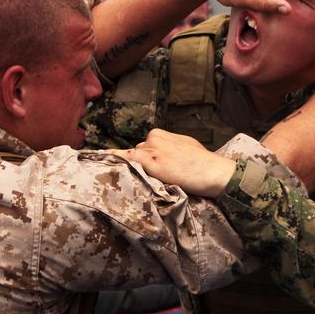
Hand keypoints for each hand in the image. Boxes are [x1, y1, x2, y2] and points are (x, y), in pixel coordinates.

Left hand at [117, 129, 235, 197]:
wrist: (213, 171)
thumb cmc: (203, 163)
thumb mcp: (185, 147)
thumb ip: (169, 148)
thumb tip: (159, 156)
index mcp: (162, 134)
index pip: (144, 146)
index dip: (145, 158)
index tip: (141, 166)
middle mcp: (154, 138)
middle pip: (137, 152)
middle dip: (142, 163)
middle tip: (156, 177)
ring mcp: (151, 149)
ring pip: (133, 158)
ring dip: (135, 167)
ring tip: (148, 179)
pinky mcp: (151, 161)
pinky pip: (127, 159)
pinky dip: (115, 159)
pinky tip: (102, 159)